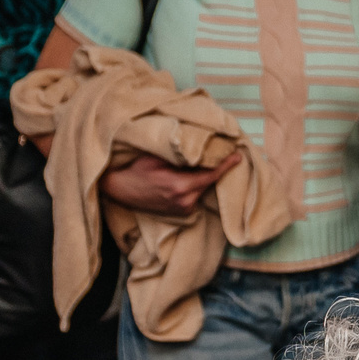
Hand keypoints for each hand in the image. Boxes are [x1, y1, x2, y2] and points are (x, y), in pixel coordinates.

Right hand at [102, 150, 238, 219]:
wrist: (120, 190)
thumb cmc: (135, 171)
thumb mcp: (155, 157)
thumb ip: (179, 154)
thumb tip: (200, 146)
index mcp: (180, 186)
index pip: (211, 175)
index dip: (226, 165)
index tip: (238, 156)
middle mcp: (185, 201)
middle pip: (208, 181)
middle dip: (213, 168)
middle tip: (219, 153)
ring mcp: (183, 209)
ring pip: (202, 189)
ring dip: (202, 177)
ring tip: (194, 165)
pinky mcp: (181, 213)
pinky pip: (195, 196)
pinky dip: (195, 186)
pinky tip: (186, 177)